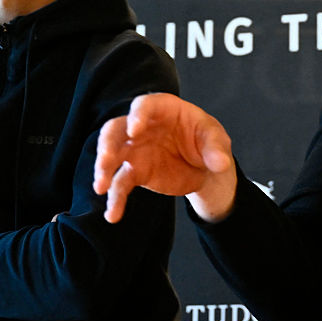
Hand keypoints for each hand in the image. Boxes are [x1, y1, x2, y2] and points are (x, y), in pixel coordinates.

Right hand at [93, 93, 235, 222]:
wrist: (206, 167)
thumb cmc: (208, 142)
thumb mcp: (217, 140)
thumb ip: (217, 149)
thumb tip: (220, 163)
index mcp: (164, 109)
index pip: (144, 106)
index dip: (137, 115)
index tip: (135, 130)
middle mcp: (143, 127)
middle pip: (116, 129)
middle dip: (108, 144)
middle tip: (107, 160)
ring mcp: (136, 149)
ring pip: (112, 155)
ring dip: (103, 169)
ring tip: (101, 188)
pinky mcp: (136, 172)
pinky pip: (121, 183)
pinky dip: (115, 199)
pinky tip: (113, 215)